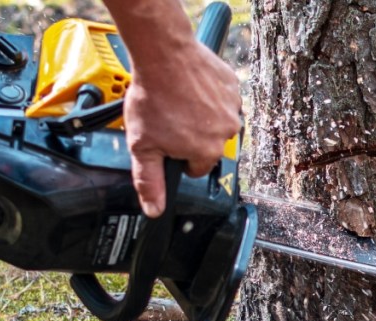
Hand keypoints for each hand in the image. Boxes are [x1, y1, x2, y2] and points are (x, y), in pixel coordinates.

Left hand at [123, 42, 240, 216]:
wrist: (163, 54)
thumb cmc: (153, 97)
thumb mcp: (142, 146)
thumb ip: (149, 181)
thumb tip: (155, 211)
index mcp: (206, 152)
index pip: (196, 168)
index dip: (178, 156)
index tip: (167, 139)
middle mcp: (226, 133)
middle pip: (208, 145)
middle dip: (191, 136)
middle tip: (170, 117)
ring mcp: (232, 108)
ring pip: (216, 122)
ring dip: (201, 116)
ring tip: (179, 100)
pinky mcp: (233, 86)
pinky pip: (223, 99)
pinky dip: (209, 96)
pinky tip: (191, 88)